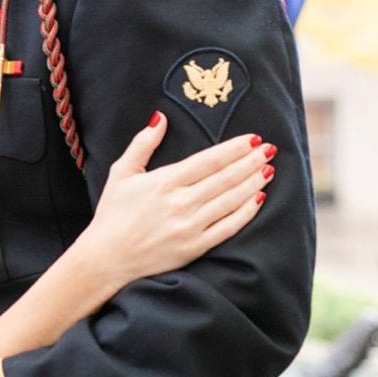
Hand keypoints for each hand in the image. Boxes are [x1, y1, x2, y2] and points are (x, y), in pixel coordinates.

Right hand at [80, 111, 274, 289]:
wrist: (107, 258)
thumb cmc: (112, 214)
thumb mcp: (121, 173)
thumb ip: (142, 144)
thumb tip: (160, 117)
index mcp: (164, 181)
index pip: (209, 160)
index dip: (234, 148)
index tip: (253, 138)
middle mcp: (181, 203)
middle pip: (225, 178)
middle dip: (251, 161)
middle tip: (270, 149)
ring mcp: (190, 226)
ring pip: (231, 200)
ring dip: (252, 183)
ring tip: (268, 169)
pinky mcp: (195, 247)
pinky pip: (228, 227)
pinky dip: (246, 212)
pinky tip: (258, 199)